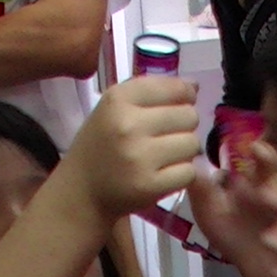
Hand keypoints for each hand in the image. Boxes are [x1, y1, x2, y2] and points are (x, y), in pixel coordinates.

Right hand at [59, 76, 198, 221]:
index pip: (174, 88)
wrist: (83, 190)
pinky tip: (165, 174)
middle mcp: (129, 124)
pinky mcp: (150, 186)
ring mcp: (140, 157)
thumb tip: (194, 86)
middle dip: (184, 126)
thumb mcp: (114, 107)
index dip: (185, 96)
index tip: (180, 105)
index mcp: (118, 99)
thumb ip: (152, 92)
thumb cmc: (102, 144)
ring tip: (166, 156)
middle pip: (189, 116)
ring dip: (185, 151)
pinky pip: (189, 172)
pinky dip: (182, 174)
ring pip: (192, 144)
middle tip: (168, 136)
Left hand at [186, 141, 276, 276]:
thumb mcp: (212, 215)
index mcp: (260, 187)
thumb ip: (202, 193)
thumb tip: (189, 167)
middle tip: (267, 199)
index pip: (265, 165)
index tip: (255, 149)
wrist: (257, 275)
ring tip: (270, 244)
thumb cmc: (236, 237)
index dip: (263, 155)